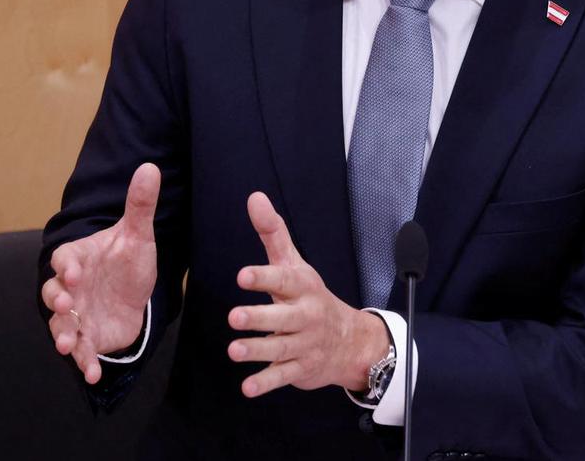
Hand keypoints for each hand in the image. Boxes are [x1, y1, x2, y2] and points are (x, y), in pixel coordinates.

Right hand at [41, 162, 159, 382]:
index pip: (65, 259)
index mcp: (78, 259)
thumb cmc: (128, 260)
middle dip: (56, 300)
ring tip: (68, 345)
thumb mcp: (138, 234)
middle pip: (54, 293)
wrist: (133, 293)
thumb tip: (150, 167)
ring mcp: (75, 315)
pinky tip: (91, 374)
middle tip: (64, 304)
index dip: (68, 266)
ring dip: (63, 335)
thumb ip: (140, 205)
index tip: (75, 273)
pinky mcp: (86, 337)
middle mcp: (70, 288)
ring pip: (61, 325)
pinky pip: (81, 352)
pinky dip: (84, 363)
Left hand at [227, 191, 389, 397]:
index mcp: (303, 287)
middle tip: (234, 317)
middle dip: (260, 318)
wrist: (350, 340)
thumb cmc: (310, 296)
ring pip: (281, 348)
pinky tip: (248, 388)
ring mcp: (304, 344)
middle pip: (284, 317)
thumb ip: (272, 233)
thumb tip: (254, 197)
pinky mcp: (301, 369)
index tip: (242, 275)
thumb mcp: (294, 263)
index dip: (264, 277)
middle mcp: (306, 315)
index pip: (284, 280)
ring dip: (258, 350)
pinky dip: (266, 383)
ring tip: (234, 350)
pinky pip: (283, 376)